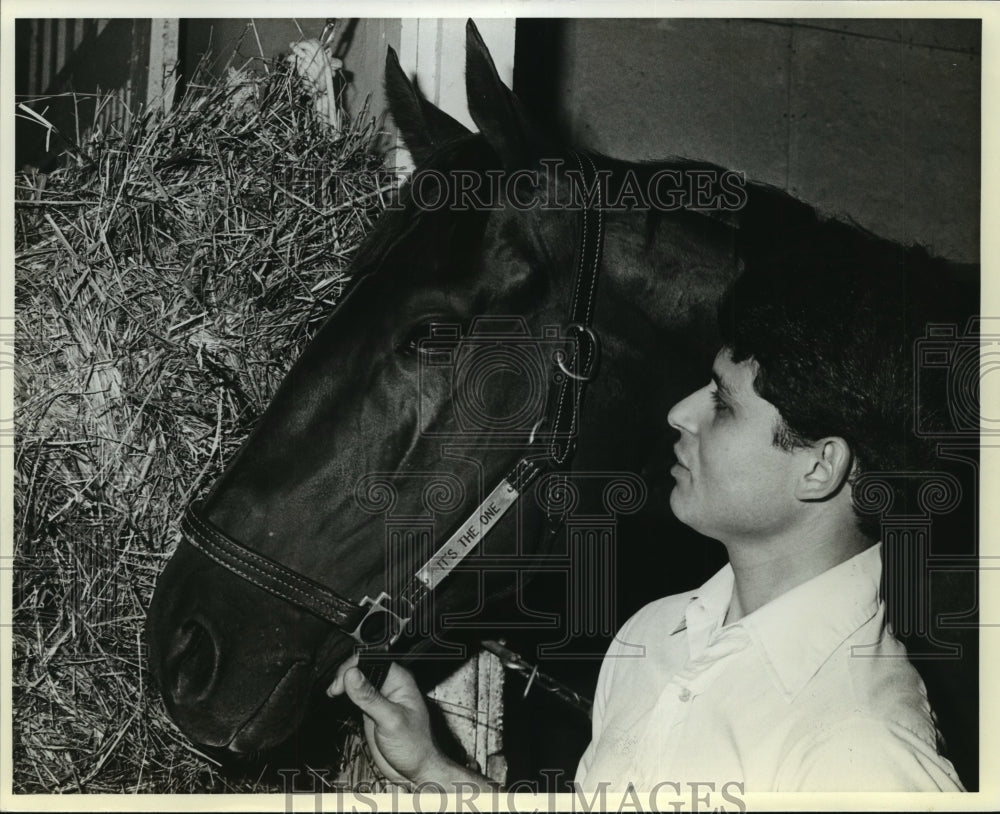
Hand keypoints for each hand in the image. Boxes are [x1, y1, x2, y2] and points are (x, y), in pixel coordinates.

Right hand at [328, 656, 463, 787]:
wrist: (416, 770)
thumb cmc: (415, 746)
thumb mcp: (390, 720)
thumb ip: (370, 697)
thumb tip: (352, 674)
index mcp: (400, 680)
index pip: (374, 659)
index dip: (355, 664)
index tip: (342, 679)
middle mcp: (390, 685)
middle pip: (363, 667)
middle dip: (346, 674)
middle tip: (335, 688)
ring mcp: (380, 697)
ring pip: (357, 679)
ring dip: (343, 683)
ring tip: (334, 692)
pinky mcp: (372, 709)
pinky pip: (356, 694)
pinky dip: (345, 693)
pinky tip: (337, 696)